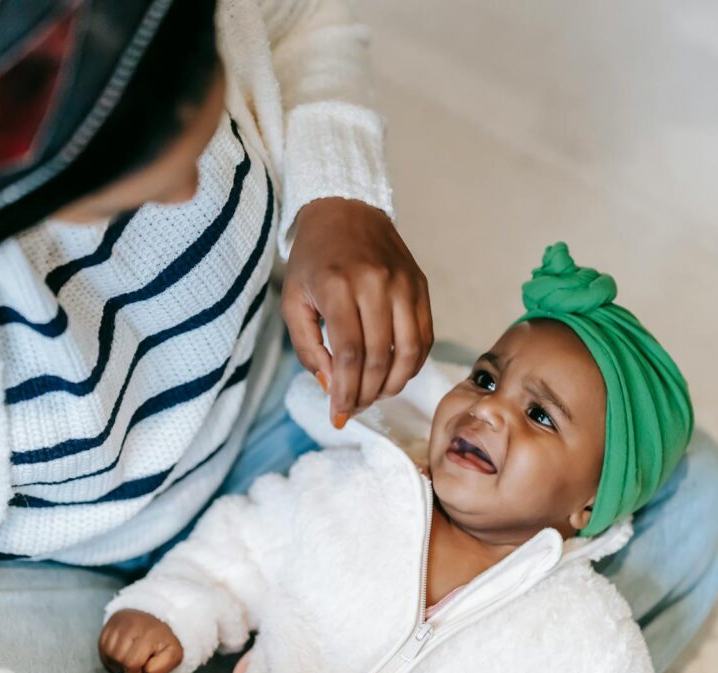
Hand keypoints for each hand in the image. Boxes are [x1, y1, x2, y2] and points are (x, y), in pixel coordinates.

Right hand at [99, 609, 183, 672]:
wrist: (160, 615)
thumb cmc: (165, 639)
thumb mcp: (173, 654)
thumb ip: (160, 668)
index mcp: (150, 633)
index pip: (132, 663)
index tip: (145, 670)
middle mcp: (133, 624)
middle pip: (120, 659)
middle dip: (128, 669)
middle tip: (138, 663)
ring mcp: (120, 622)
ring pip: (110, 653)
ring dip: (118, 661)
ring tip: (130, 656)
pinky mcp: (111, 621)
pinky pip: (102, 645)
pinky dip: (109, 654)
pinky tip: (121, 653)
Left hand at [282, 198, 432, 425]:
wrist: (344, 212)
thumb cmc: (313, 261)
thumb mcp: (293, 301)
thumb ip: (307, 347)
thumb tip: (331, 385)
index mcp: (338, 286)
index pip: (350, 354)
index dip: (346, 392)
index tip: (339, 414)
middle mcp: (376, 283)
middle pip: (379, 358)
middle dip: (366, 393)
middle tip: (354, 407)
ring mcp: (403, 283)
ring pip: (408, 352)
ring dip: (392, 384)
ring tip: (374, 394)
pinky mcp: (420, 285)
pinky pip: (424, 336)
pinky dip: (411, 364)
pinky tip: (393, 373)